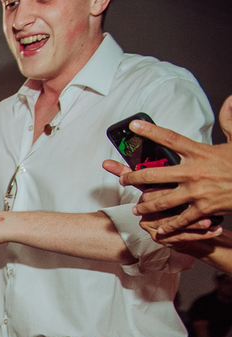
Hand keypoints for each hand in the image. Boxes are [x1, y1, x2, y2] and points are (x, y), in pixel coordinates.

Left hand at [103, 101, 231, 235]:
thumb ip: (229, 121)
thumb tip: (229, 100)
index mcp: (200, 152)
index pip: (170, 138)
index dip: (150, 131)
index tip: (134, 126)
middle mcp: (194, 172)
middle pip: (154, 174)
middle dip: (134, 177)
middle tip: (122, 179)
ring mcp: (196, 192)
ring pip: (160, 200)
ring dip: (145, 205)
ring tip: (136, 208)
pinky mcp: (202, 209)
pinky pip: (179, 220)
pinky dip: (167, 226)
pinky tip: (158, 230)